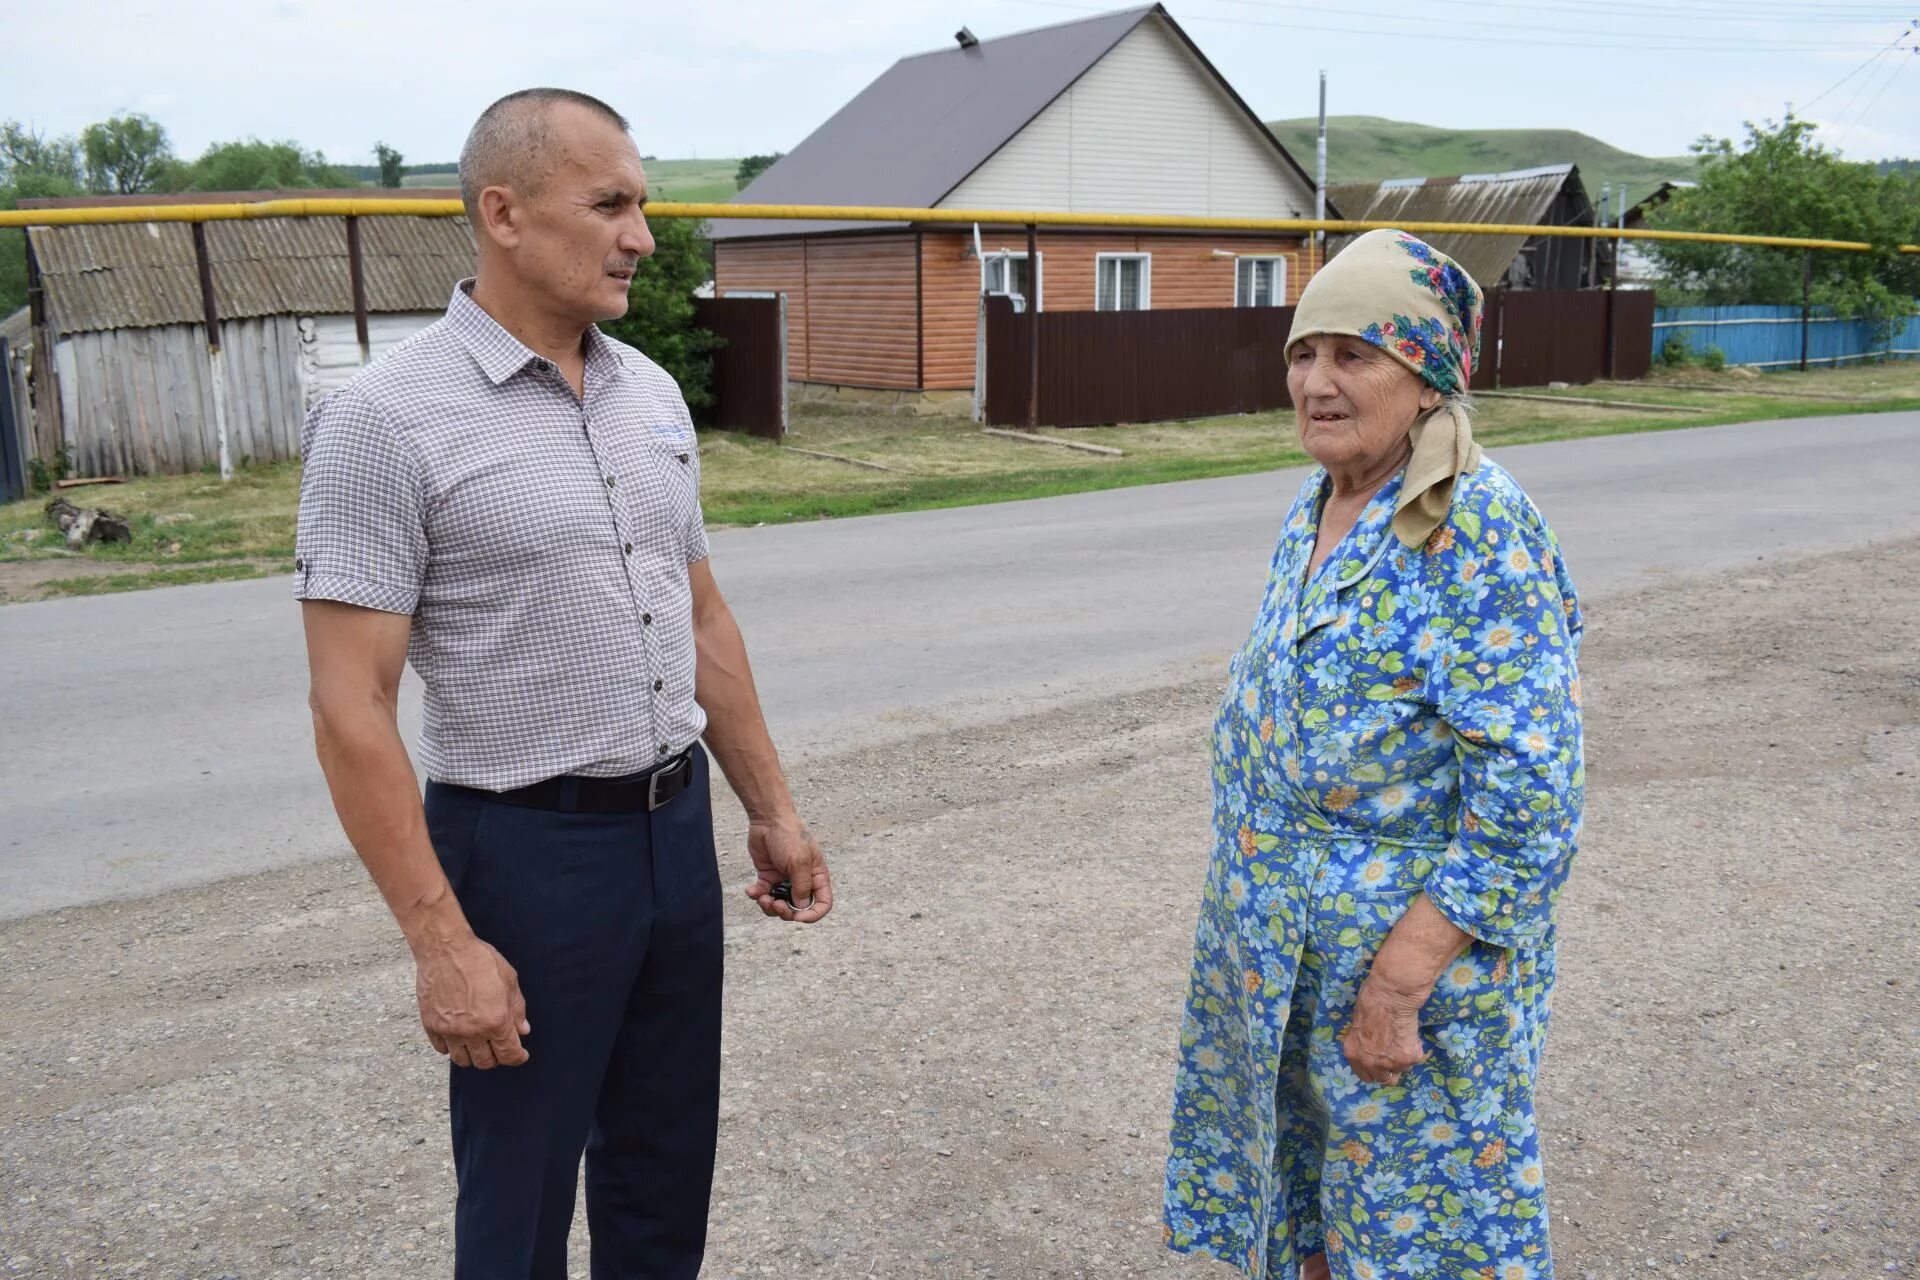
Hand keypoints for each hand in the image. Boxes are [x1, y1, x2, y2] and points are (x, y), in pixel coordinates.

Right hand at [413, 932, 530, 1068]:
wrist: (445, 949)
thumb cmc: (480, 959)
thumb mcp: (509, 980)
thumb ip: (517, 1009)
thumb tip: (522, 1030)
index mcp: (496, 1021)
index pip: (509, 1054)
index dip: (518, 1057)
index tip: (520, 1054)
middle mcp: (472, 1031)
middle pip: (485, 1062)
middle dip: (496, 1057)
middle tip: (499, 1046)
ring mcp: (449, 1031)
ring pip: (462, 1060)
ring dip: (473, 1056)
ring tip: (478, 1045)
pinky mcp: (431, 1025)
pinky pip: (442, 1049)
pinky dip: (451, 1048)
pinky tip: (458, 1037)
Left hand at [741, 814, 831, 923]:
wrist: (768, 820)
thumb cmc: (790, 837)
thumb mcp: (799, 862)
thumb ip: (802, 886)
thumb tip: (801, 908)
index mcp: (816, 877)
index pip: (822, 903)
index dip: (812, 915)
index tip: (797, 917)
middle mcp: (802, 881)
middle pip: (798, 909)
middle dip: (786, 912)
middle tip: (775, 904)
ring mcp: (785, 880)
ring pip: (780, 905)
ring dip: (769, 906)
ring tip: (762, 897)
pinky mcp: (768, 877)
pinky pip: (764, 895)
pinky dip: (757, 896)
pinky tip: (751, 890)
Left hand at [1341, 972, 1428, 1086]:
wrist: (1391, 995)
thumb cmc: (1371, 1000)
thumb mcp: (1357, 1023)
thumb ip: (1362, 1041)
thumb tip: (1369, 1044)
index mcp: (1353, 1053)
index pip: (1364, 1075)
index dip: (1373, 1071)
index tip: (1379, 1065)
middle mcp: (1370, 1063)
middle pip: (1383, 1080)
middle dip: (1389, 1070)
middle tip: (1394, 1057)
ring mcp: (1390, 1063)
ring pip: (1401, 1071)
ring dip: (1403, 1060)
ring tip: (1403, 1041)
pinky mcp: (1408, 1058)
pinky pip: (1414, 1060)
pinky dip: (1415, 1050)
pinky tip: (1412, 1035)